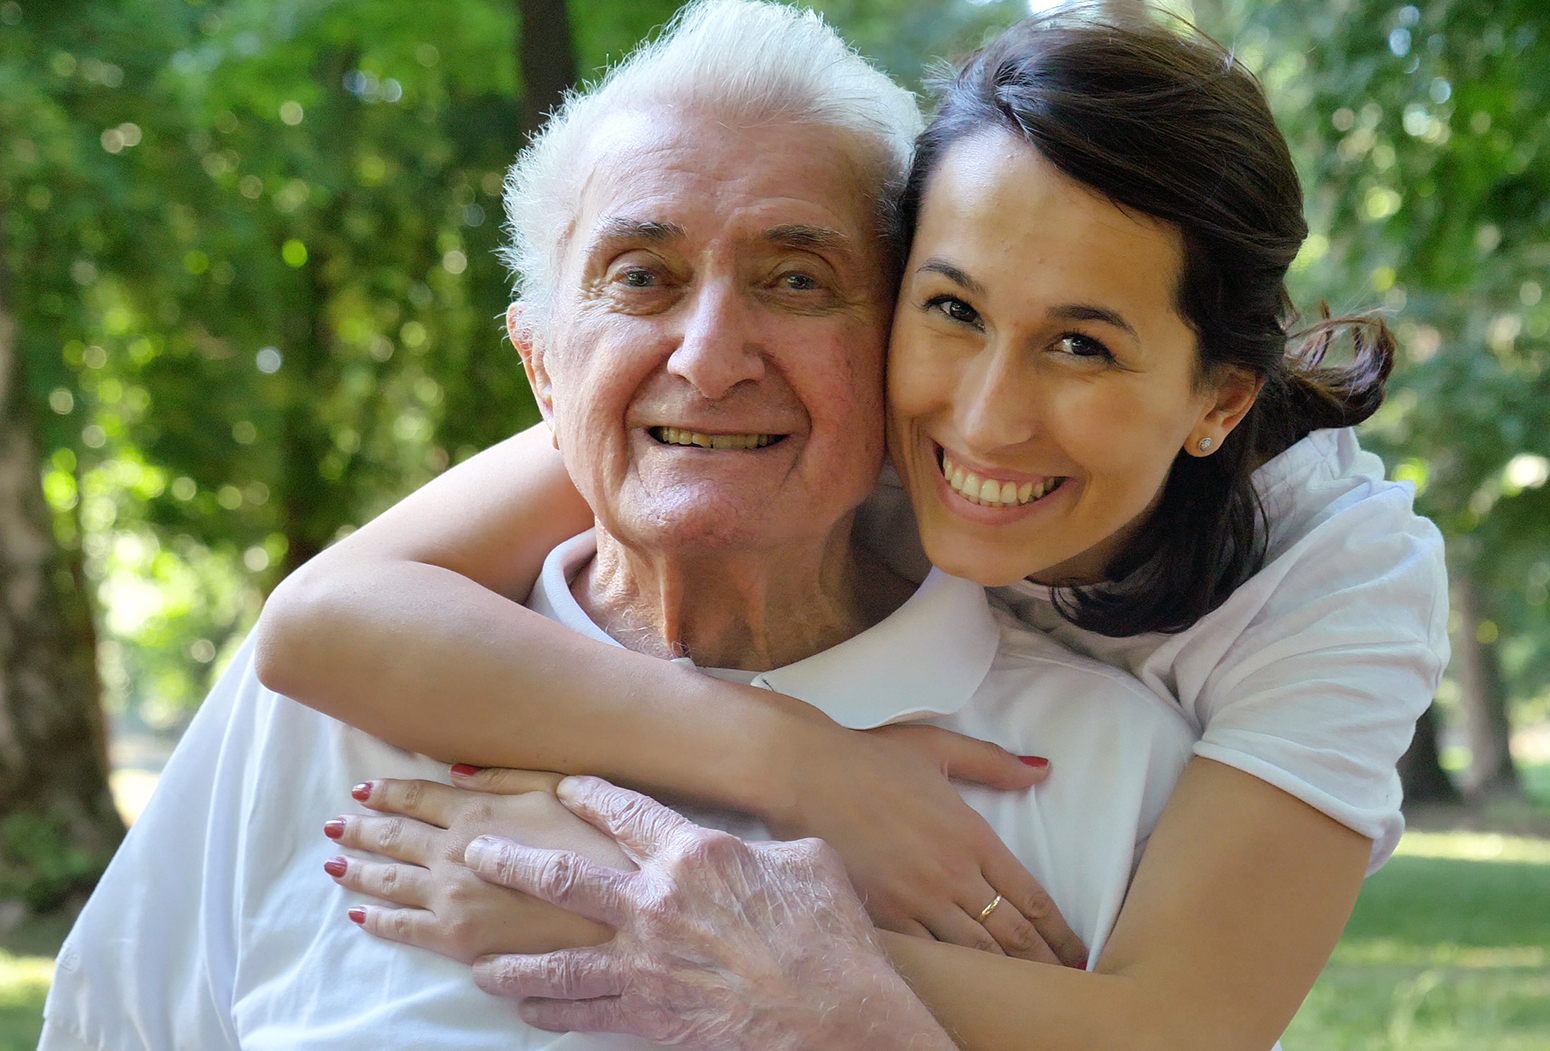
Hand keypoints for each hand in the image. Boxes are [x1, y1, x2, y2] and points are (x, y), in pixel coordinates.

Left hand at [323, 770, 632, 961]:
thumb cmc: (591, 845)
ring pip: (387, 881)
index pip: (415, 797)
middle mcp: (452, 852)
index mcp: (475, 813)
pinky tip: (359, 913)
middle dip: (359, 829)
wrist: (608, 911)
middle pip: (391, 837)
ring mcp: (449, 897)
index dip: (385, 793)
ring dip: (356, 869)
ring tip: (333, 862)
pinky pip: (401, 927)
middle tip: (334, 825)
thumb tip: (455, 771)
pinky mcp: (454, 938)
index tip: (362, 791)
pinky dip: (375, 919)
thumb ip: (503, 777)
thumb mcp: (556, 791)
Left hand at [463, 775, 958, 1050]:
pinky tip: (525, 1007)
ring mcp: (645, 962)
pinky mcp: (648, 1013)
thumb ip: (760, 847)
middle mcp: (655, 903)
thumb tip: (752, 846)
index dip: (590, 795)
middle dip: (511, 862)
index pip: (626, 813)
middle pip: (562, 876)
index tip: (563, 786)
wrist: (834, 1009)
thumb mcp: (806, 860)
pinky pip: (582, 1011)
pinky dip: (548, 1010)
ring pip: (555, 957)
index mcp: (694, 854)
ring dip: (511, 956)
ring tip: (477, 956)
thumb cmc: (829, 932)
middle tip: (475, 853)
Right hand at [769, 720, 1084, 965]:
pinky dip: (955, 972)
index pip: (1030, 895)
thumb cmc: (869, 758)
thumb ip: (992, 763)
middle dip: (1044, 962)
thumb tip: (1041, 770)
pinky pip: (929, 954)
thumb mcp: (937, 750)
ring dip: (1006, 974)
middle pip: (1012, 933)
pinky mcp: (884, 913)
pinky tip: (970, 984)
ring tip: (1028, 993)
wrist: (806, 773)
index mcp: (972, 834)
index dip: (1058, 931)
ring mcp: (917, 898)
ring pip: (976, 951)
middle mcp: (952, 872)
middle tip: (1065, 984)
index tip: (1076, 951)